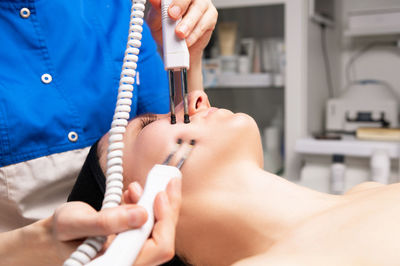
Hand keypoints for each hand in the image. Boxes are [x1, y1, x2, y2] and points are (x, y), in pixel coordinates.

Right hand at [50, 178, 180, 264]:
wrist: (55, 237)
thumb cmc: (61, 235)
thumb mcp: (74, 223)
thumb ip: (106, 222)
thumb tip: (142, 215)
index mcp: (117, 265)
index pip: (157, 249)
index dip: (164, 221)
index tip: (159, 194)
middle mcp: (129, 262)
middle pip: (163, 239)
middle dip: (166, 208)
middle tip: (167, 181)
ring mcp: (132, 254)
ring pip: (158, 231)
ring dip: (155, 205)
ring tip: (139, 187)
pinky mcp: (133, 243)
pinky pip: (149, 226)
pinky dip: (146, 206)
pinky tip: (134, 194)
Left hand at [147, 0, 217, 58]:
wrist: (174, 46)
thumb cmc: (165, 28)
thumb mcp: (156, 18)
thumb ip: (157, 9)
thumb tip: (154, 0)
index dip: (175, 0)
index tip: (168, 10)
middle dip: (180, 5)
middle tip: (172, 16)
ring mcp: (203, 4)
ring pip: (199, 9)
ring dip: (189, 23)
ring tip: (179, 34)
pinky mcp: (210, 17)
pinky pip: (205, 23)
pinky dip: (195, 33)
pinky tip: (187, 40)